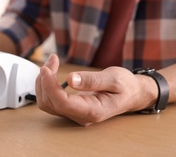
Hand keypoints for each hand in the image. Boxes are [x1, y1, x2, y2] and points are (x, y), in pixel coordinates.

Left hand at [36, 54, 157, 125]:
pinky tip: (52, 71)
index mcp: (93, 111)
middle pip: (50, 103)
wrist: (132, 94)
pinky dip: (47, 84)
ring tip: (52, 62)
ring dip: (43, 82)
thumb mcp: (113, 79)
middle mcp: (81, 116)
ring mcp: (75, 113)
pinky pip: (51, 100)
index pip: (62, 103)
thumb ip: (92, 80)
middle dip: (45, 80)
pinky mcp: (71, 108)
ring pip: (47, 103)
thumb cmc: (125, 86)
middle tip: (52, 59)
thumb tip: (70, 79)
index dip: (50, 86)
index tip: (46, 68)